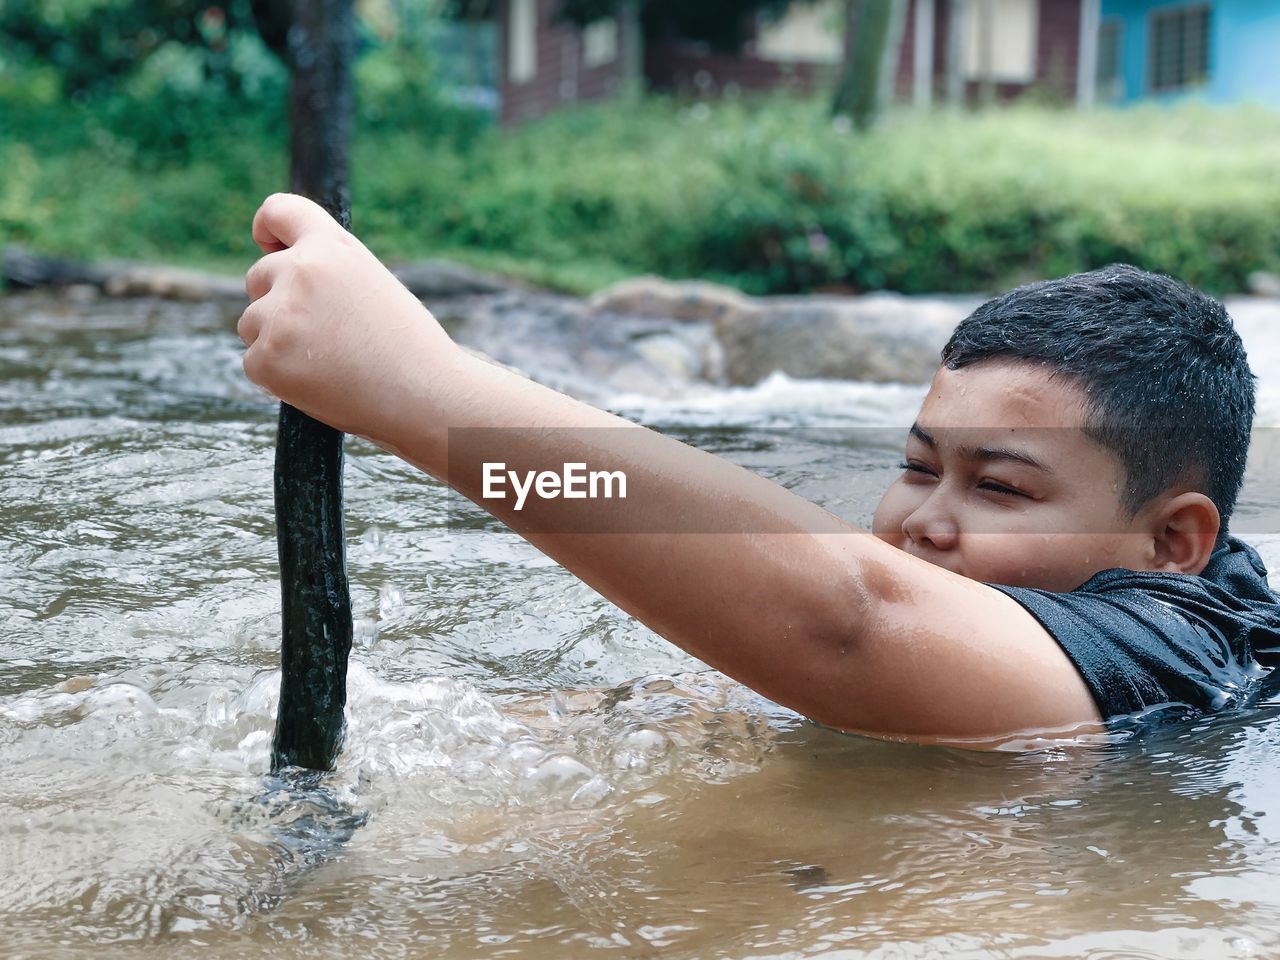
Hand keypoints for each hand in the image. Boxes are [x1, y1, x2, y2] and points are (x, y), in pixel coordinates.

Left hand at [238, 193, 458, 442]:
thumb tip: (282, 278)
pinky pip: (254, 362)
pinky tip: (319, 383)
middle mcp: (300, 271)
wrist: (426, 397)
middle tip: (325, 335)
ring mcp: (278, 316)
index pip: (278, 211)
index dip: (269, 229)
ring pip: (252, 322)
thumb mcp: (374, 285)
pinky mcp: (265, 359)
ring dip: (276, 341)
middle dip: (278, 301)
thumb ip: (329, 271)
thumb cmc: (410, 348)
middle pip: (258, 276)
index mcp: (332, 247)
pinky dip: (278, 376)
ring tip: (329, 362)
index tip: (268, 244)